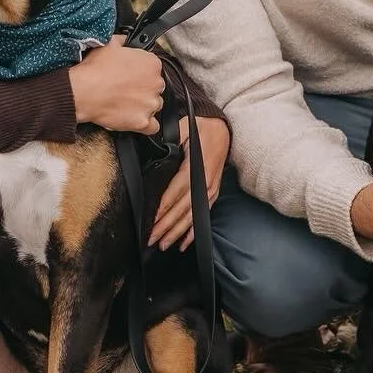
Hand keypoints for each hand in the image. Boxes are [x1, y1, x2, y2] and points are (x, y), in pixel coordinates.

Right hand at [69, 37, 164, 134]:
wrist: (83, 91)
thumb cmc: (95, 69)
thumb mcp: (109, 44)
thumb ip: (123, 41)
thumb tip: (126, 40)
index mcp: (152, 63)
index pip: (153, 68)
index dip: (140, 72)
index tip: (131, 75)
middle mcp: (156, 83)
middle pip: (155, 87)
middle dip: (143, 88)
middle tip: (125, 89)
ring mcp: (150, 104)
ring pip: (154, 105)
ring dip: (144, 105)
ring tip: (126, 103)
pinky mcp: (142, 122)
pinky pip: (152, 126)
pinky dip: (146, 124)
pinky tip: (134, 118)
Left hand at [149, 115, 230, 251]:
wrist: (220, 128)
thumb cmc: (198, 127)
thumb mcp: (181, 128)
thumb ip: (167, 142)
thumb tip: (152, 152)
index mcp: (194, 167)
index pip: (176, 191)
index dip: (164, 207)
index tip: (152, 221)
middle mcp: (204, 182)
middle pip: (183, 209)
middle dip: (166, 226)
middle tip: (151, 239)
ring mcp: (210, 189)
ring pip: (192, 216)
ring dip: (177, 232)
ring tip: (163, 244)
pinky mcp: (212, 193)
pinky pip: (201, 215)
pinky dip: (192, 230)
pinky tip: (184, 243)